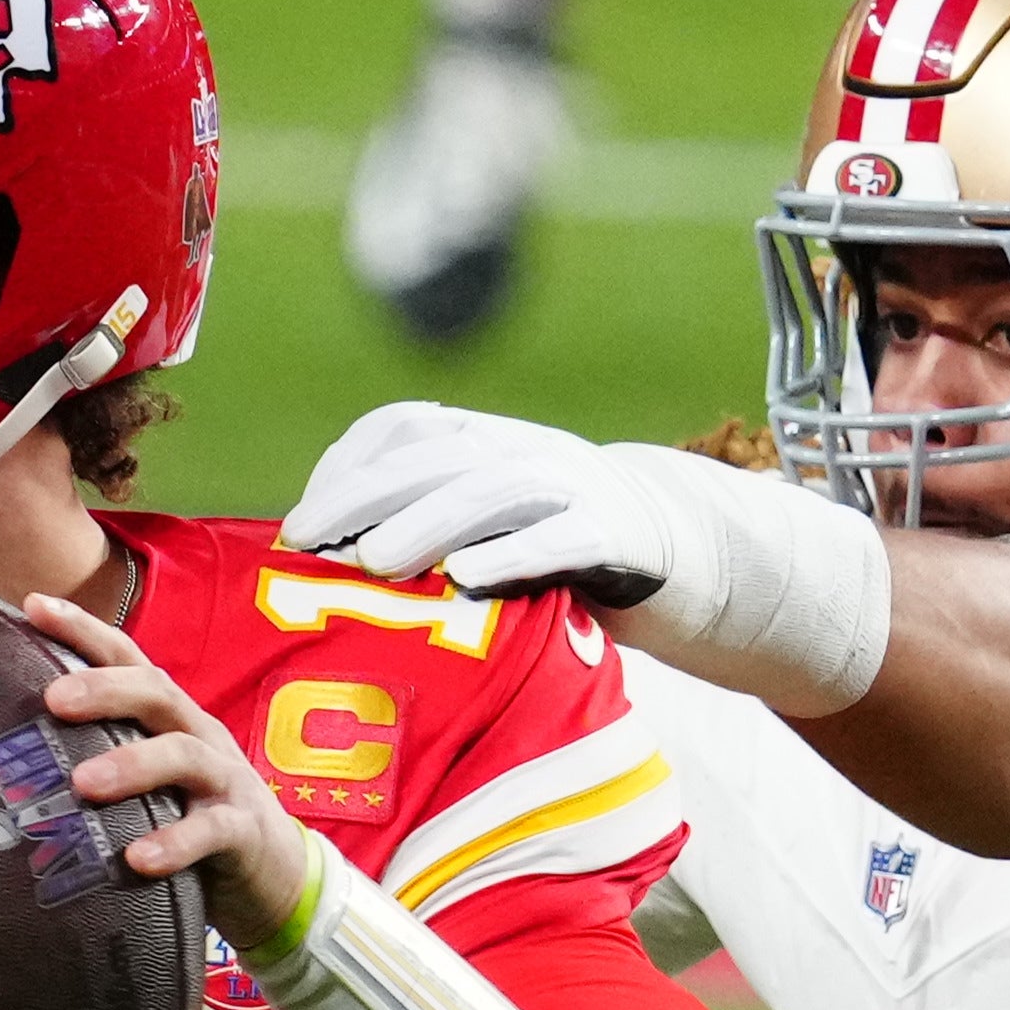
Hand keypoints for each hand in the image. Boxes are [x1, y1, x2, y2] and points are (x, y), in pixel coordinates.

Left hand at [17, 589, 315, 949]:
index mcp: (170, 717)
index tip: (31, 606)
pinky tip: (138, 858)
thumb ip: (99, 758)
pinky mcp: (243, 831)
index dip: (83, 629)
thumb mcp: (150, 779)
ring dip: (133, 764)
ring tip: (83, 783)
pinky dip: (174, 842)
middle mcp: (199, 735)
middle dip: (105, 688)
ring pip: (184, 755)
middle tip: (52, 700)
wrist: (276, 874)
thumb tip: (7, 762)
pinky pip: (211, 831)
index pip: (128, 658)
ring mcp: (225, 781)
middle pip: (156, 692)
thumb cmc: (192, 817)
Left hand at [285, 400, 891, 712]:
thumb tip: (334, 573)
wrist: (705, 557)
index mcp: (493, 443)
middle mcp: (529, 452)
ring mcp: (578, 488)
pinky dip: (512, 556)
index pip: (407, 427)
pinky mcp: (621, 536)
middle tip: (312, 545)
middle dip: (365, 497)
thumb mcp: (502, 532)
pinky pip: (561, 539)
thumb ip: (437, 535)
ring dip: (424, 523)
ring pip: (490, 491)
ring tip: (373, 564)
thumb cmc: (577, 561)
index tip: (304, 523)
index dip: (350, 467)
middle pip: (436, 457)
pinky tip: (467, 581)